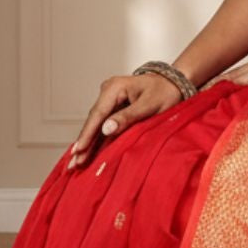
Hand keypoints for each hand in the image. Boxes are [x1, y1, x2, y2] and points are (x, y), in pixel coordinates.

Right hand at [67, 72, 182, 168]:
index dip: (87, 134)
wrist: (174, 84)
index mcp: (114, 87)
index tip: (79, 150)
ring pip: (96, 124)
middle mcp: (108, 92)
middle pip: (93, 121)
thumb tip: (106, 129)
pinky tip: (89, 153)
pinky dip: (97, 140)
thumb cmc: (165, 92)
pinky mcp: (114, 108)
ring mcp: (109, 100)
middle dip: (84, 142)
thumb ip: (128, 117)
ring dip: (88, 143)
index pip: (98, 114)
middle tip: (73, 163)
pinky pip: (104, 125)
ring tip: (77, 163)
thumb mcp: (150, 105)